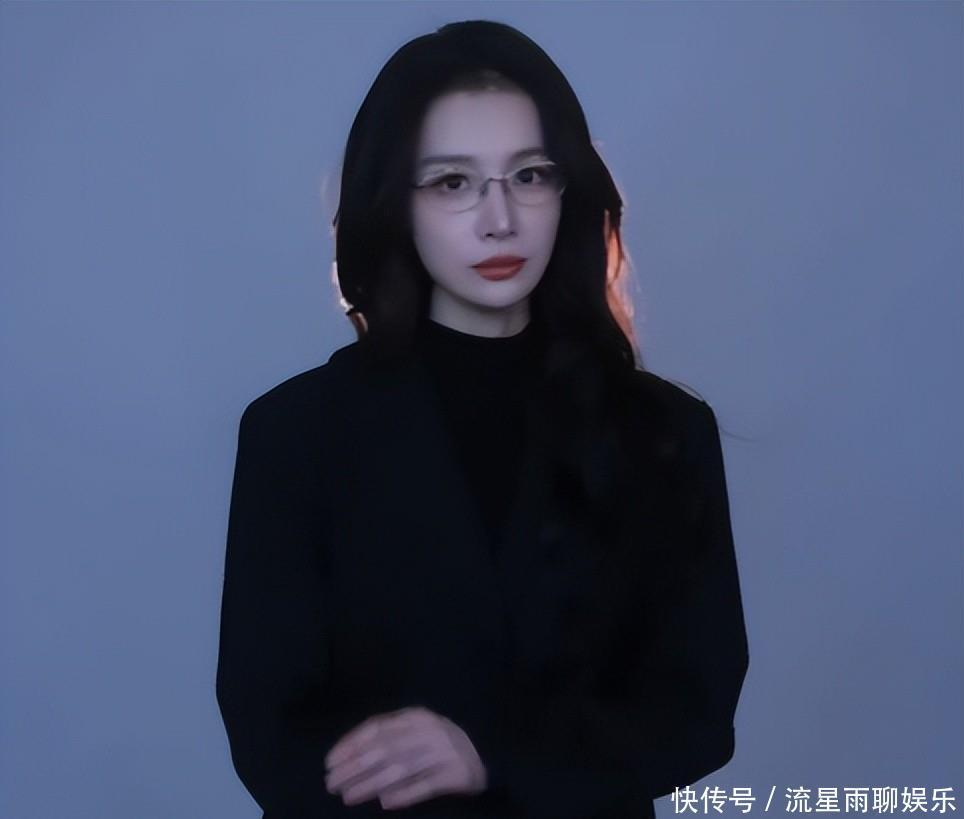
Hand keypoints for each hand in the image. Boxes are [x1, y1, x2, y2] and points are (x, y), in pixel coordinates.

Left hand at [324, 706, 487, 809]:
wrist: (487, 753)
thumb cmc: (440, 744)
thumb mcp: (416, 731)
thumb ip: (389, 738)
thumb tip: (349, 757)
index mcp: (414, 716)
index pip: (376, 728)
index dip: (350, 744)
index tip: (329, 762)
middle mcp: (428, 730)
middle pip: (384, 749)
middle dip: (354, 767)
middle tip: (331, 784)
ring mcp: (443, 751)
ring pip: (400, 768)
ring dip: (370, 783)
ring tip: (348, 796)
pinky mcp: (456, 774)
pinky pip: (426, 785)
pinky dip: (404, 794)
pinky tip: (385, 802)